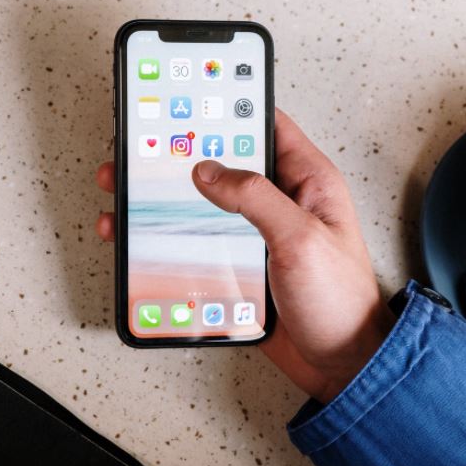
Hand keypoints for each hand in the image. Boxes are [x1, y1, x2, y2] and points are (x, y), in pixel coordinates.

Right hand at [95, 109, 394, 403]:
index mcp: (306, 181)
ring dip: (163, 198)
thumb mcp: (302, 239)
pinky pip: (196, 242)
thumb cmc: (341, 302)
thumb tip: (209, 170)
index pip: (264, 125)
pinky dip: (165, 239)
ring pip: (201, 203)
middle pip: (221, 163)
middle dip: (179, 154)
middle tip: (139, 147)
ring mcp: (255, 234)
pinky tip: (139, 240)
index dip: (228, 107)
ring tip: (123, 190)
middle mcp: (278, 202)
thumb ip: (256, 199)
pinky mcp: (238, 265)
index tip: (188, 100)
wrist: (342, 365)